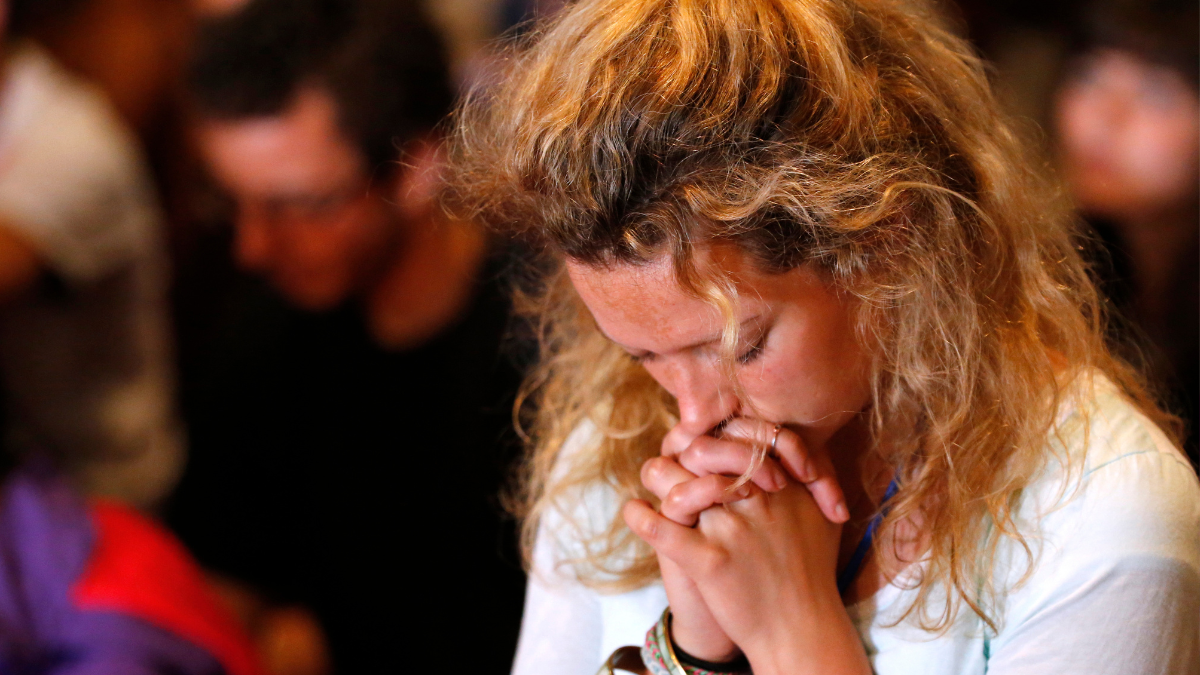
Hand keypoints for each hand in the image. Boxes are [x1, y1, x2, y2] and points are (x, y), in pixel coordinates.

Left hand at [634, 419, 849, 663]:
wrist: (802, 628)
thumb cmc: (811, 569)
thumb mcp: (819, 515)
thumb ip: (807, 477)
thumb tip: (779, 446)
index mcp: (781, 482)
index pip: (736, 435)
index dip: (713, 435)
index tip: (702, 446)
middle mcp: (755, 498)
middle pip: (699, 451)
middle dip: (679, 453)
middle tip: (675, 466)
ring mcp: (730, 528)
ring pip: (675, 484)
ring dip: (658, 481)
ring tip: (655, 489)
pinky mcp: (709, 561)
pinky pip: (660, 529)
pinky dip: (639, 517)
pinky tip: (635, 512)